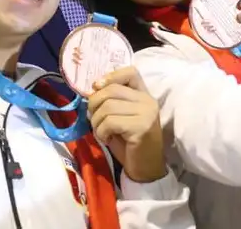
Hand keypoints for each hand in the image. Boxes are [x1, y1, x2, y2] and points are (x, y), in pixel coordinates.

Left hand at [89, 67, 166, 182]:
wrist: (146, 169)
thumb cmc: (130, 143)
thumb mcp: (120, 117)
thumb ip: (111, 101)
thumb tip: (93, 89)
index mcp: (144, 95)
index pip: (130, 72)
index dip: (111, 76)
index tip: (97, 87)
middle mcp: (148, 101)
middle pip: (111, 90)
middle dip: (94, 104)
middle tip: (94, 120)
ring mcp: (146, 113)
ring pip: (107, 107)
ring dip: (97, 122)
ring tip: (102, 133)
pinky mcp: (140, 128)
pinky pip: (110, 122)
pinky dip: (101, 132)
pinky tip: (107, 139)